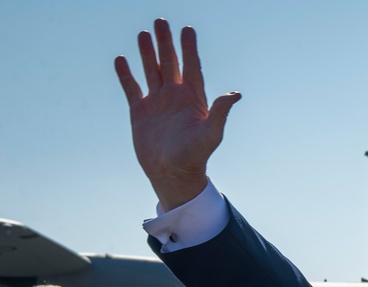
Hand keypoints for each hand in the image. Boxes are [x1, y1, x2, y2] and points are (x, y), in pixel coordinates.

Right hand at [114, 19, 240, 210]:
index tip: (187, 29)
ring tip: (143, 34)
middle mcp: (175, 97)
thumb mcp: (211, 133)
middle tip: (161, 21)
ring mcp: (157, 102)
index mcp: (194, 99)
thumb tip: (235, 94)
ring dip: (147, 53)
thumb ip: (220, 112)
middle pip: (170, 63)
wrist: (173, 174)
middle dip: (166, 43)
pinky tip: (122, 59)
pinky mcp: (140, 111)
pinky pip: (132, 88)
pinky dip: (126, 74)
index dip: (189, 48)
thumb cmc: (196, 156)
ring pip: (151, 71)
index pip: (191, 67)